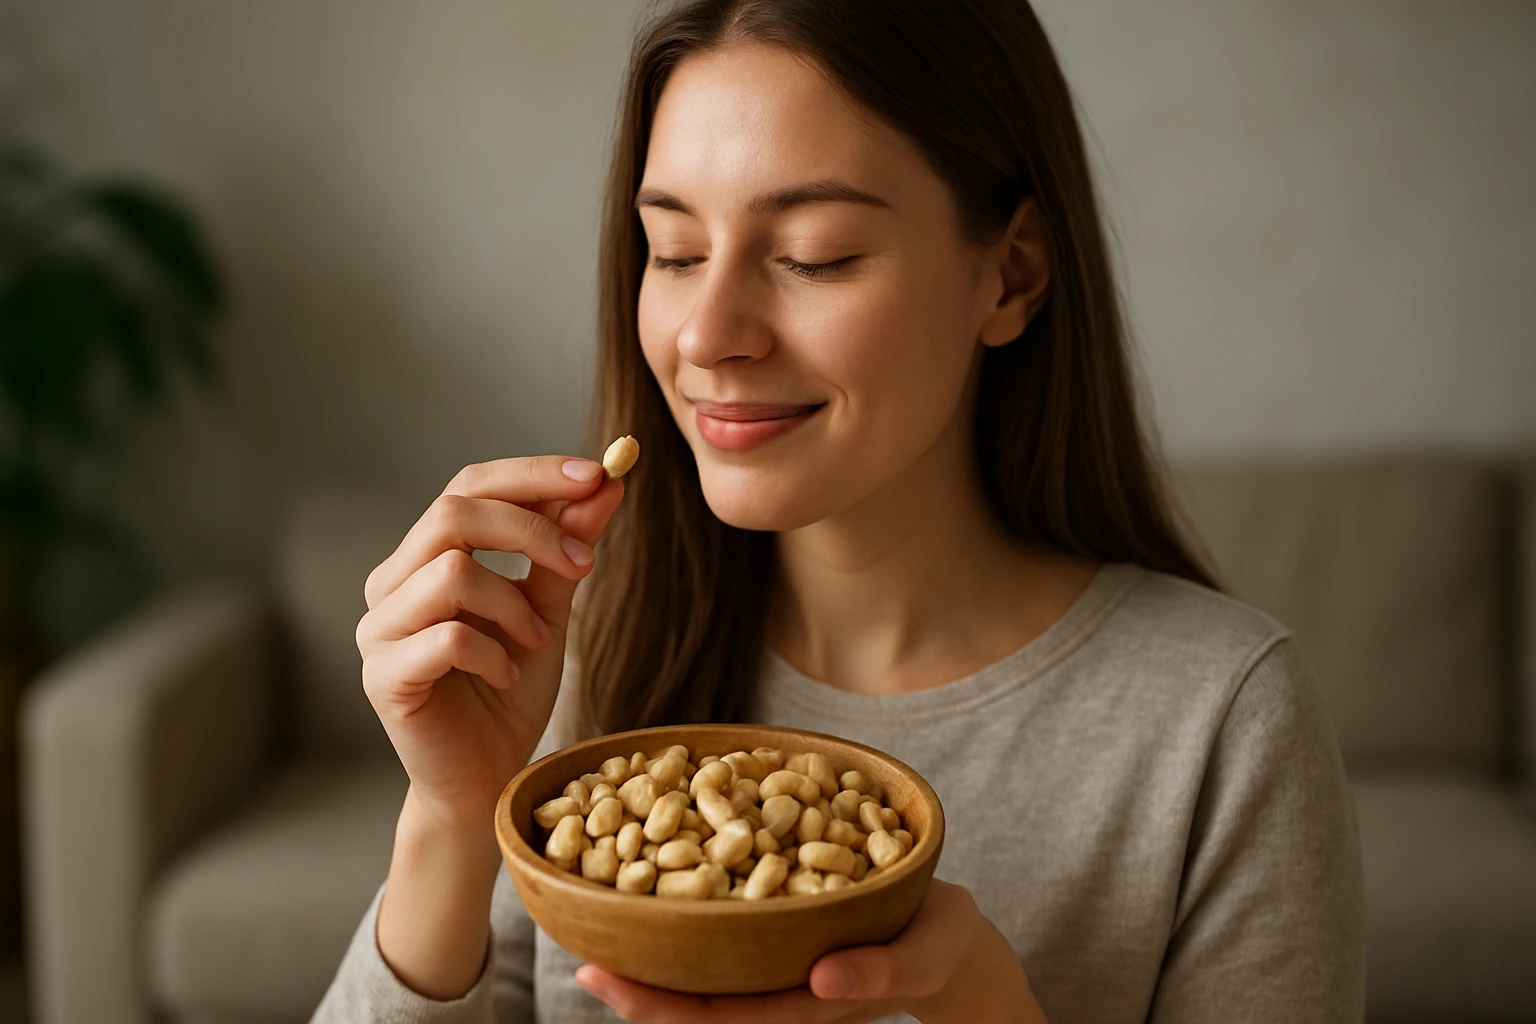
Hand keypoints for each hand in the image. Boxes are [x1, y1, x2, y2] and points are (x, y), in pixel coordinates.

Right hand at [354, 455, 624, 828]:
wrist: (488, 777)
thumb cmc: (510, 689)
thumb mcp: (548, 609)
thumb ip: (565, 549)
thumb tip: (605, 483)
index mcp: (426, 555)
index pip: (469, 485)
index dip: (531, 475)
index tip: (595, 474)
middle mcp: (392, 582)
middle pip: (454, 514)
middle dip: (531, 529)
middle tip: (584, 564)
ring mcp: (380, 629)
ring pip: (450, 571)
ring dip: (513, 602)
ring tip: (536, 640)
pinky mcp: (383, 677)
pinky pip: (446, 638)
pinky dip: (493, 652)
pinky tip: (506, 674)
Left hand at [574, 879, 1046, 1022]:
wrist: (950, 933)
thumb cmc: (939, 943)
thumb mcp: (924, 954)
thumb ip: (880, 970)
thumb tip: (821, 977)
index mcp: (807, 1002)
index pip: (721, 1016)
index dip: (662, 1005)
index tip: (610, 983)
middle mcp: (780, 987)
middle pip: (697, 1001)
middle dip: (639, 988)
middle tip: (583, 962)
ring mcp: (777, 964)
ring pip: (702, 970)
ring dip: (652, 953)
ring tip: (599, 926)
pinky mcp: (780, 929)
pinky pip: (723, 933)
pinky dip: (683, 913)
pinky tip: (649, 882)